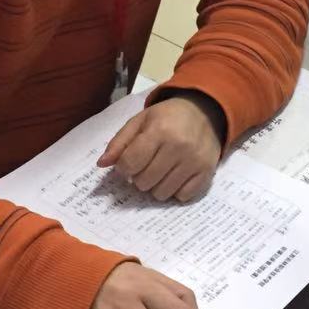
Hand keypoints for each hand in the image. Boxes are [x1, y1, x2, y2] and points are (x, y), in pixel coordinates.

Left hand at [99, 94, 223, 202]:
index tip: (128, 162)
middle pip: (144, 182)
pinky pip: (182, 197)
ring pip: (161, 193)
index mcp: (159, 130)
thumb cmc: (167, 117)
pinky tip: (176, 175)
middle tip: (146, 165)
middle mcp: (179, 147)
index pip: (130, 163)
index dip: (124, 167)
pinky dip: (176, 190)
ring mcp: (194, 161)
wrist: (204, 112)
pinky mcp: (207, 173)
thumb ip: (119, 142)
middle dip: (140, 177)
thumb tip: (101, 164)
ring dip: (156, 185)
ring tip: (161, 170)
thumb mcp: (140, 121)